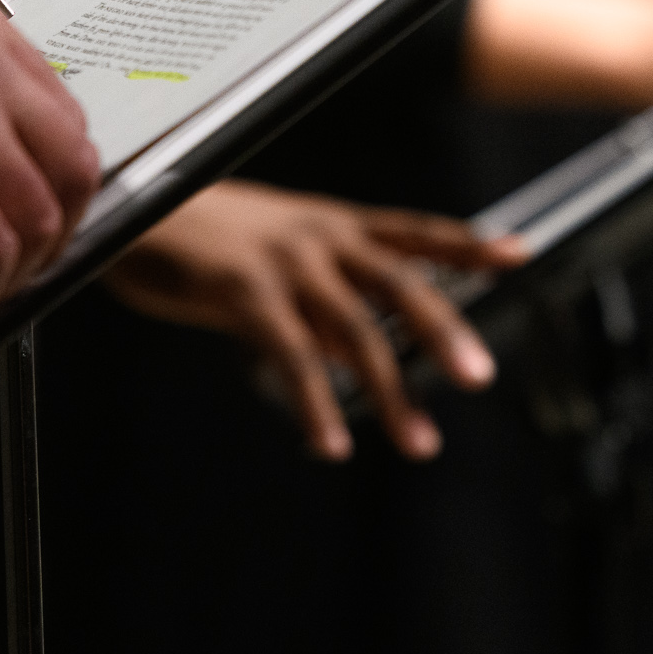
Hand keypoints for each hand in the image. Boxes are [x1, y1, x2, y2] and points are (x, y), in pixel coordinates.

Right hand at [102, 180, 528, 460]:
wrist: (131, 210)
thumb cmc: (200, 236)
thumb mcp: (275, 253)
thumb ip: (322, 297)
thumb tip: (360, 349)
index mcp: (332, 224)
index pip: (416, 230)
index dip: (468, 243)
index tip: (521, 254)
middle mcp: (321, 237)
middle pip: (402, 281)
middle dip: (445, 330)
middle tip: (481, 376)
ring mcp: (286, 263)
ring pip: (358, 330)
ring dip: (391, 390)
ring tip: (418, 441)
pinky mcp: (245, 292)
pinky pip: (295, 356)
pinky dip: (316, 404)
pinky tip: (330, 443)